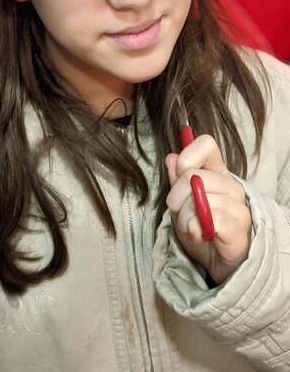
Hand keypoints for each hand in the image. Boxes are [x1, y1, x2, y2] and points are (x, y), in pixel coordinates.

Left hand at [165, 134, 251, 284]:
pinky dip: (196, 228)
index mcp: (217, 172)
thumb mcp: (181, 204)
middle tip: (180, 214)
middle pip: (192, 176)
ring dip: (184, 218)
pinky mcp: (238, 227)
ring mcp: (237, 205)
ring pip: (199, 198)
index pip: (205, 144)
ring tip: (191, 228)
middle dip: (176, 198)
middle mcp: (231, 184)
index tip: (179, 179)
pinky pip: (212, 217)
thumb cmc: (201, 230)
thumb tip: (171, 158)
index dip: (186, 158)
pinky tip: (199, 235)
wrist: (218, 264)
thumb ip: (177, 181)